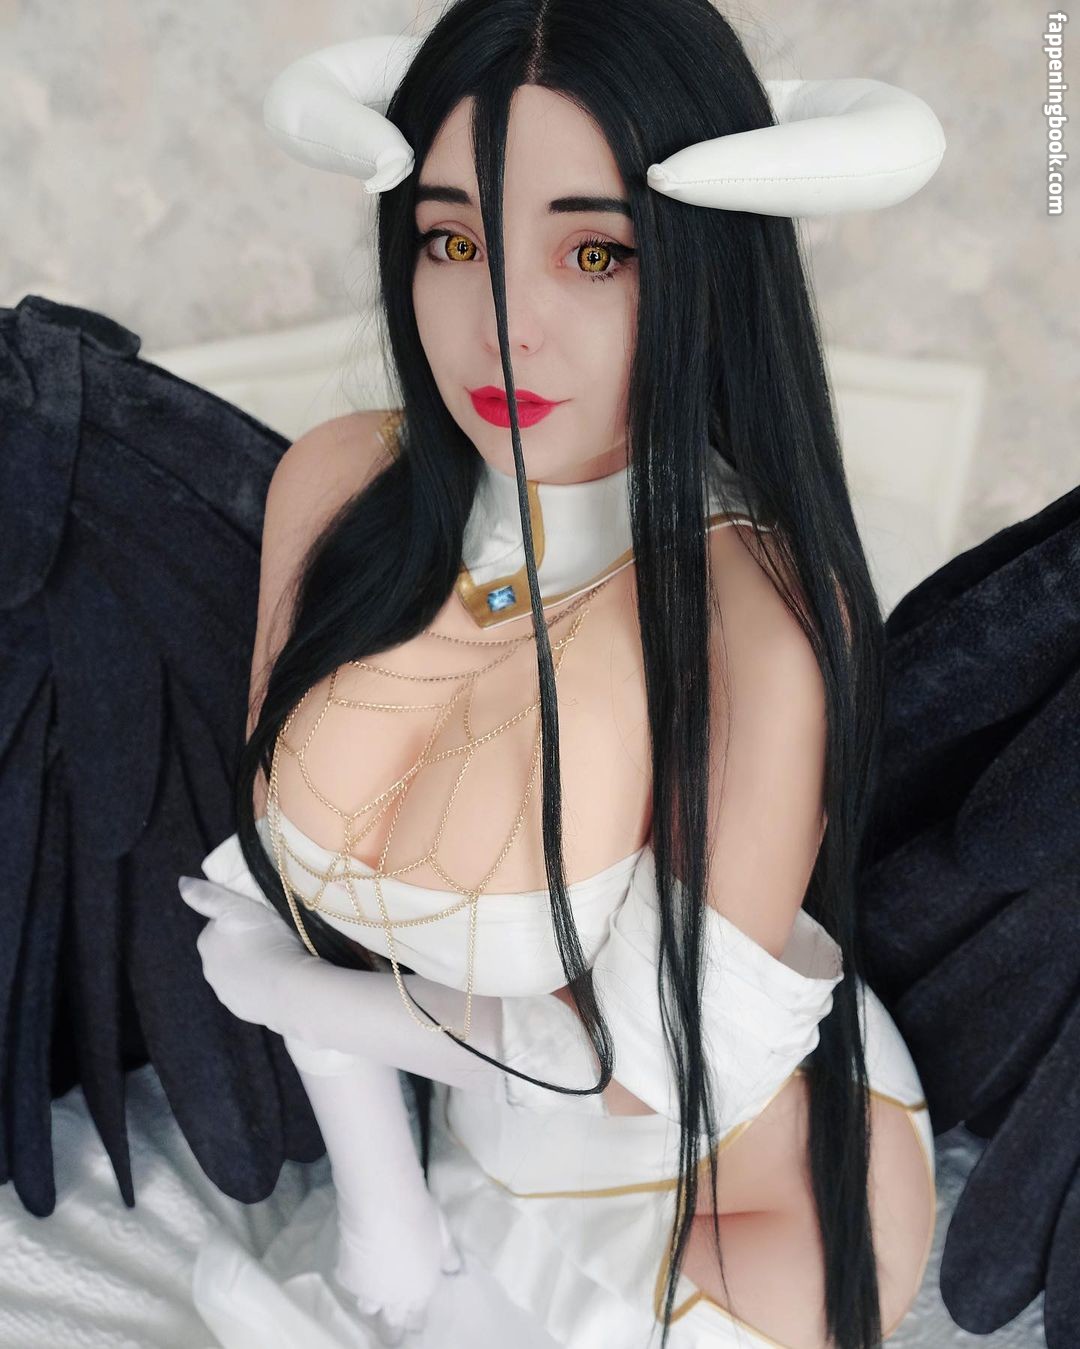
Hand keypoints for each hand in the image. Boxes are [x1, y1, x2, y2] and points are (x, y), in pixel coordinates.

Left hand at [178, 875, 310, 1034]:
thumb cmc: (265, 938)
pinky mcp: (243, 1010)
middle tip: (270, 938)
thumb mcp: (236, 906)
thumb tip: (181, 883)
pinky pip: (251, 993)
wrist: (289, 988)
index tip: (259, 919)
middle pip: (227, 951)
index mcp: (206, 943)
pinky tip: (278, 979)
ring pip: (238, 974)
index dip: (239, 920)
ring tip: (278, 960)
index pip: (219, 926)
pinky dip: (261, 986)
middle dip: (243, 946)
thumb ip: (207, 896)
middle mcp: (210, 970)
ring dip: (252, 967)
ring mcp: (226, 993)